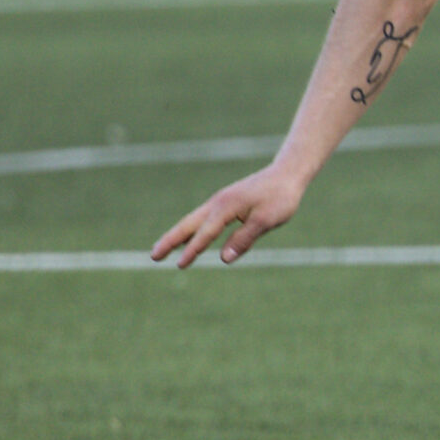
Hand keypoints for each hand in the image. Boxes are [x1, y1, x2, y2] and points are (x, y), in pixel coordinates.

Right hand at [150, 167, 306, 268]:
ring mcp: (219, 202)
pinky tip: (189, 238)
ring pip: (193, 221)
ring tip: (162, 250)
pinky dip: (191, 230)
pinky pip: (203, 219)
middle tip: (153, 257)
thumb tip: (223, 258)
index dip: (193, 250)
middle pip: (188, 224)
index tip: (179, 265)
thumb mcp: (266, 220)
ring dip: (177, 236)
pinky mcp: (225, 203)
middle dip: (170, 241)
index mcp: (226, 207)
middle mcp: (217, 203)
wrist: (287, 174)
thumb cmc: (280, 197)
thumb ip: (245, 238)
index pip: (206, 233)